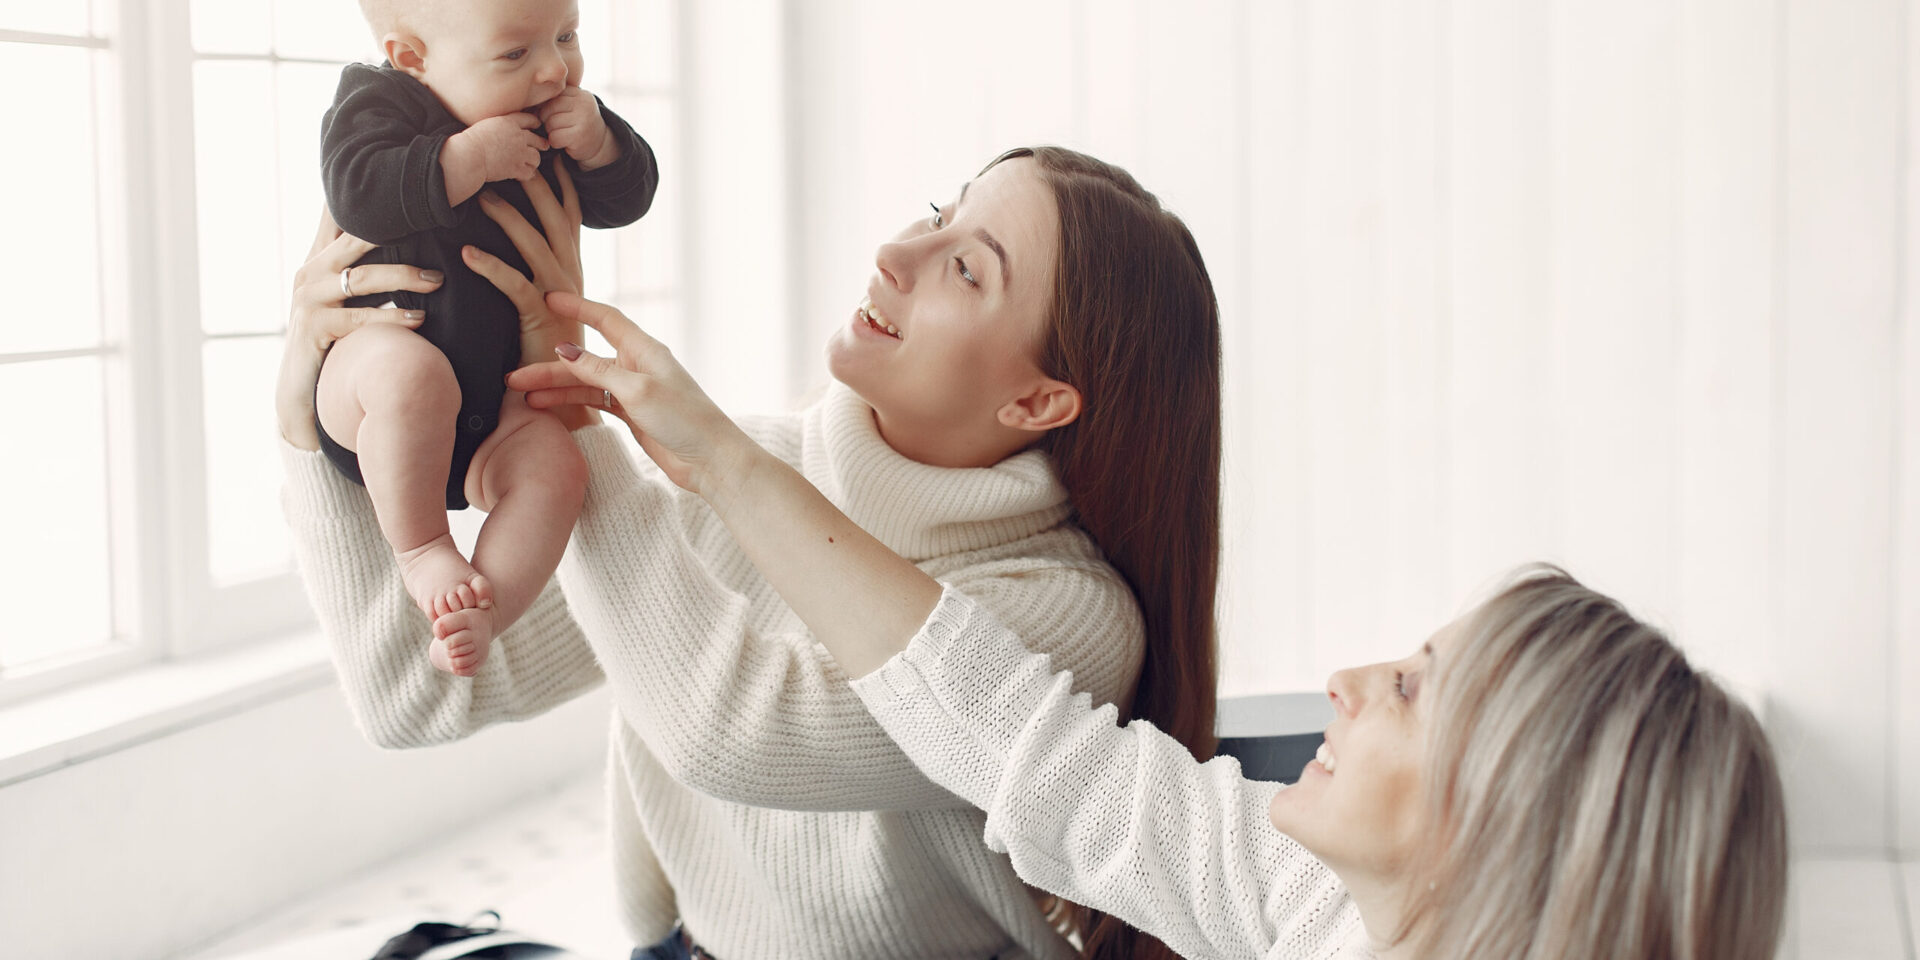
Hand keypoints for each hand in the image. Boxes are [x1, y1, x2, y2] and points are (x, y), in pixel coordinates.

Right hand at [278, 207, 443, 448]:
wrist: (299, 389)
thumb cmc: (331, 338)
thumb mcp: (345, 298)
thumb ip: (365, 271)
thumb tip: (408, 247)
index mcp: (320, 259)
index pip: (345, 222)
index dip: (372, 207)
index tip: (409, 193)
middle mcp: (310, 272)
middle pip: (358, 242)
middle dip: (399, 235)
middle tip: (439, 232)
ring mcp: (309, 299)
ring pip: (363, 278)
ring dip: (404, 278)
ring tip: (437, 280)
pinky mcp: (314, 327)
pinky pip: (360, 318)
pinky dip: (392, 317)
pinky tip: (419, 319)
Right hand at [442, 113, 547, 204]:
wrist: (469, 154)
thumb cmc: (469, 139)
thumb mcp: (485, 124)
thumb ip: (497, 126)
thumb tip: (498, 130)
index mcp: (509, 122)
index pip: (528, 119)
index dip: (535, 122)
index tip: (537, 125)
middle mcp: (518, 137)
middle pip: (537, 140)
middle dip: (541, 143)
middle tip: (544, 146)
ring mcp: (519, 153)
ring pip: (536, 157)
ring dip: (533, 161)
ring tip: (530, 164)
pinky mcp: (516, 168)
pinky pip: (529, 173)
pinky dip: (526, 175)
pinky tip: (520, 175)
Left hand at [458, 162, 594, 413]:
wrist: (568, 396)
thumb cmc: (551, 350)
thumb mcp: (551, 304)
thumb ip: (539, 273)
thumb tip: (519, 247)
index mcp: (574, 266)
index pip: (570, 214)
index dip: (561, 181)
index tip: (548, 150)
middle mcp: (571, 274)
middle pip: (554, 217)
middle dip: (533, 183)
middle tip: (510, 152)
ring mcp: (558, 293)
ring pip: (533, 243)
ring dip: (505, 217)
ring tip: (478, 195)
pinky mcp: (540, 315)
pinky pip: (513, 284)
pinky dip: (490, 267)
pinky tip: (466, 253)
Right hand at [506, 293, 756, 502]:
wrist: (711, 461)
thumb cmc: (685, 420)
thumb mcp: (637, 390)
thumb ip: (599, 370)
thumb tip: (565, 349)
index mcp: (644, 350)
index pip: (605, 319)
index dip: (576, 307)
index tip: (547, 298)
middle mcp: (637, 366)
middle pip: (585, 358)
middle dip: (550, 366)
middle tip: (515, 375)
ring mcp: (634, 390)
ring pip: (585, 383)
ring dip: (556, 388)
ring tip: (522, 397)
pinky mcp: (633, 414)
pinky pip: (595, 403)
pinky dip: (572, 404)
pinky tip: (547, 408)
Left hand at [537, 87, 617, 169]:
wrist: (598, 143)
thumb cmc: (577, 122)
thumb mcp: (570, 105)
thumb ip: (555, 98)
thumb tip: (525, 95)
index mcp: (579, 93)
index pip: (551, 96)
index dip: (547, 108)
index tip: (555, 115)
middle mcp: (584, 103)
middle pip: (549, 109)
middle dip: (548, 120)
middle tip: (559, 126)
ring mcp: (584, 119)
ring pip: (551, 124)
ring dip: (552, 132)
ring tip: (564, 133)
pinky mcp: (580, 136)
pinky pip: (555, 138)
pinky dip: (556, 142)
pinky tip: (565, 141)